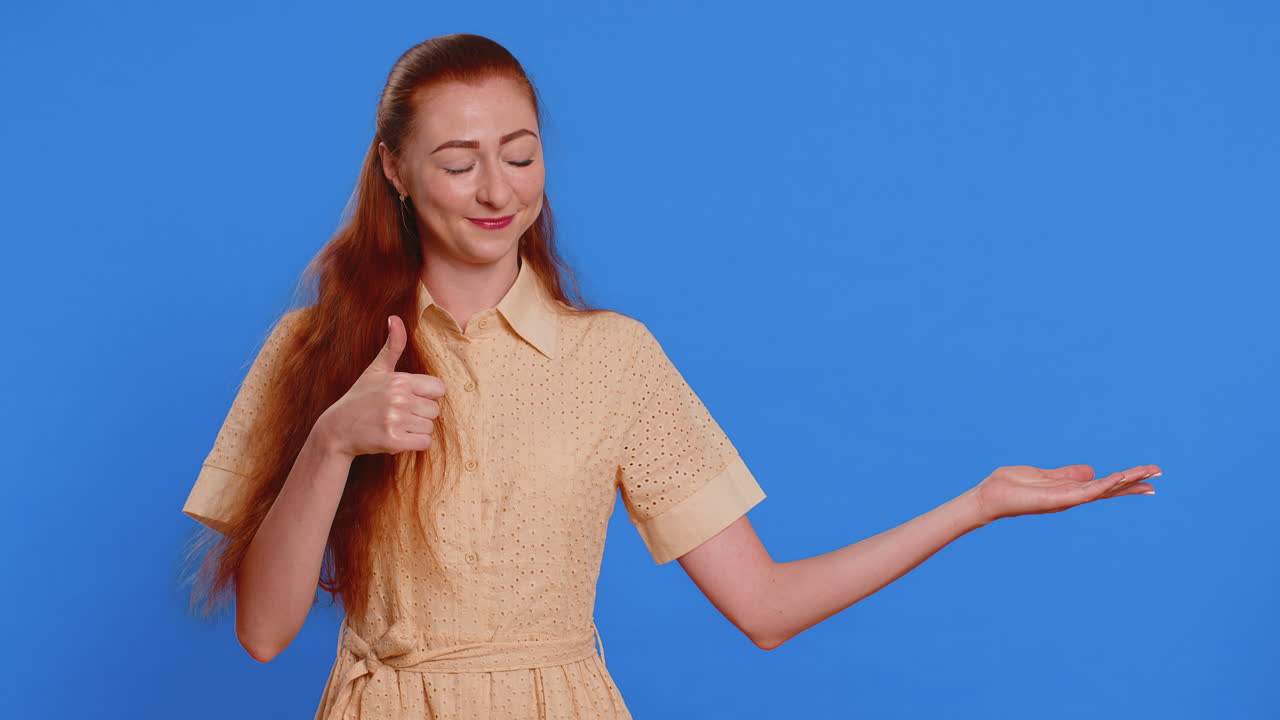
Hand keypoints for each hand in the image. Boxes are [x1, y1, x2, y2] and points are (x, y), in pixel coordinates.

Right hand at [315, 315, 445, 458]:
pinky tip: (398, 438)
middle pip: (435, 410)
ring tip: (396, 425)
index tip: (410, 398)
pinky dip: (414, 444)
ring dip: (417, 430)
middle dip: (421, 414)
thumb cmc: (360, 398)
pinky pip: (424, 443)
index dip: (427, 395)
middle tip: (399, 414)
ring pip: (429, 427)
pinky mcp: (392, 441)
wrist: (336, 429)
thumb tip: (395, 317)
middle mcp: (398, 398)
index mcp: (399, 380)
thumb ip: (392, 346)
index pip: (439, 389)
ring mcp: (395, 420)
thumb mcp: (375, 370)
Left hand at [972, 464, 1160, 522]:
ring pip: (1103, 490)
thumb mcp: (1044, 474)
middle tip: (1159, 474)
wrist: (990, 496)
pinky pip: (1086, 491)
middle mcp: (1072, 496)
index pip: (1104, 485)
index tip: (1150, 475)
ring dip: (1125, 481)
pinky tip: (1118, 478)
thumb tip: (1090, 470)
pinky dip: (1103, 485)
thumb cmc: (1011, 486)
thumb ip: (1066, 474)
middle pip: (1109, 489)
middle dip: (1134, 482)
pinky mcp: (1058, 499)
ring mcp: (1067, 499)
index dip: (1126, 481)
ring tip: (1148, 473)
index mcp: (1070, 489)